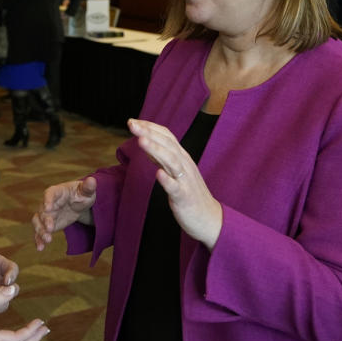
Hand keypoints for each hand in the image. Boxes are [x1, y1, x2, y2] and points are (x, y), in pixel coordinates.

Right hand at [33, 177, 95, 250]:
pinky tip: (40, 248)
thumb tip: (93, 180)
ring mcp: (46, 215)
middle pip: (42, 211)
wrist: (78, 203)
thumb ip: (88, 187)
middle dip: (46, 220)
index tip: (48, 208)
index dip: (47, 200)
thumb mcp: (86, 191)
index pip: (49, 194)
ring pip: (38, 222)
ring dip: (40, 231)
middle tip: (51, 229)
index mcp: (56, 192)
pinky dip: (39, 240)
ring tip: (47, 240)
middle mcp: (47, 203)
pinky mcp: (47, 226)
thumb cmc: (81, 194)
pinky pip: (40, 232)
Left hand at [128, 118, 222, 248]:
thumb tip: (146, 142)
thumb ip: (161, 157)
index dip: (150, 128)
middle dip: (149, 133)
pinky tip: (158, 174)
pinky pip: (176, 188)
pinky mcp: (185, 197)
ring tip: (141, 141)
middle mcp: (185, 165)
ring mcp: (185, 181)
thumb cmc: (189, 194)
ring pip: (171, 161)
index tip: (133, 121)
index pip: (167, 136)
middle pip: (167, 144)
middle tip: (131, 124)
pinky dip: (167, 180)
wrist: (210, 218)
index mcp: (182, 157)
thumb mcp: (175, 171)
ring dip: (156, 150)